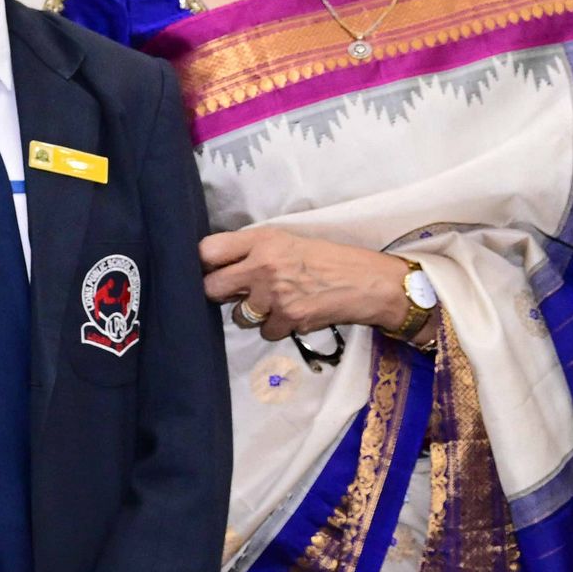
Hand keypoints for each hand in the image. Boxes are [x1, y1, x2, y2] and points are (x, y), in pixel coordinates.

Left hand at [201, 227, 413, 341]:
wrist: (368, 282)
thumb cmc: (327, 259)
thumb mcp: (287, 240)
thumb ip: (252, 250)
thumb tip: (217, 267)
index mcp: (261, 239)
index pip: (208, 250)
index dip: (204, 263)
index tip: (209, 270)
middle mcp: (263, 264)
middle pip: (211, 288)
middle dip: (220, 294)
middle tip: (238, 293)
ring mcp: (275, 294)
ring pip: (239, 316)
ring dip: (253, 315)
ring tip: (277, 303)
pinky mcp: (289, 318)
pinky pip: (265, 332)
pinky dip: (277, 328)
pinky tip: (295, 314)